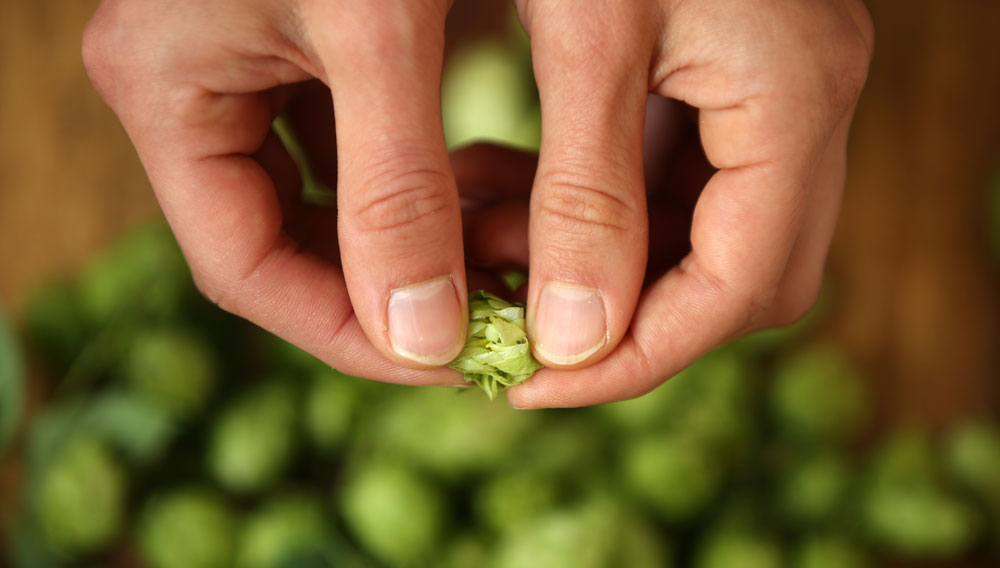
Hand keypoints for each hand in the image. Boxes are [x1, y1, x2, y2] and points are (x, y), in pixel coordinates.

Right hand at [82, 0, 488, 384]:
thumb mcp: (380, 35)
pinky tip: (459, 203)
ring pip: (307, 203)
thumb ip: (396, 187)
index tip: (440, 365)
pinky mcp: (282, 47)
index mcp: (164, 92)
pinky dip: (394, 186)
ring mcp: (229, 68)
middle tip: (473, 330)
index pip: (241, 270)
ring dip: (391, 244)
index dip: (342, 333)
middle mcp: (182, 90)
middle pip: (273, 245)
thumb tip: (424, 339)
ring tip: (480, 276)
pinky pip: (334, 147)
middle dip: (376, 293)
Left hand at [478, 0, 872, 406]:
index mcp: (797, 100)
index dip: (639, 356)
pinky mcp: (727, 77)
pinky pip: (670, 177)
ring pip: (699, 234)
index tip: (537, 385)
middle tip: (519, 321)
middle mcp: (807, 107)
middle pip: (739, 277)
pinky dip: (592, 203)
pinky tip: (509, 189)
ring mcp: (774, 93)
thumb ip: (584, 194)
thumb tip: (570, 342)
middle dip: (624, 315)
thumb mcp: (586, 40)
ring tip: (483, 238)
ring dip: (593, 257)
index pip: (740, 286)